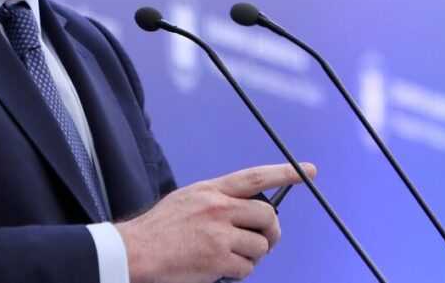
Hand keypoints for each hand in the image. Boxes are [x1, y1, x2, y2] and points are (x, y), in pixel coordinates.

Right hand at [115, 162, 316, 282]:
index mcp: (211, 190)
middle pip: (267, 216)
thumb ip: (217, 200)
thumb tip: (244, 209)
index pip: (256, 177)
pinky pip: (247, 268)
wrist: (136, 251)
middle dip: (271, 231)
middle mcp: (218, 207)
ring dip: (251, 256)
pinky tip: (220, 269)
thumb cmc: (159, 229)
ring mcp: (219, 233)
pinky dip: (238, 272)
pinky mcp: (217, 259)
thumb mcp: (188, 199)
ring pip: (260, 245)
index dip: (285, 173)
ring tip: (230, 257)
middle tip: (262, 240)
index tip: (308, 170)